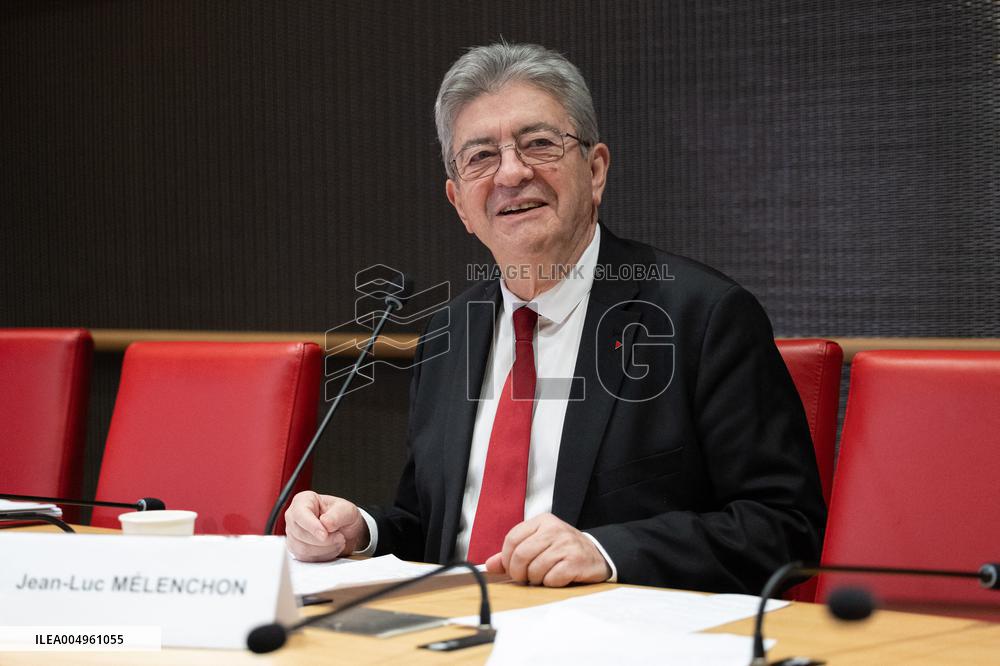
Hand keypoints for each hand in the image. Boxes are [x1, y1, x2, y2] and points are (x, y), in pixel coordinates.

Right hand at [283, 491, 368, 561]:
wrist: (346, 531)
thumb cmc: (343, 516)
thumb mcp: (348, 511)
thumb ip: (338, 515)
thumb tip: (325, 522)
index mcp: (304, 500)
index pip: (300, 514)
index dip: (312, 526)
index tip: (325, 534)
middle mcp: (294, 516)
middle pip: (300, 534)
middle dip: (324, 540)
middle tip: (340, 537)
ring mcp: (293, 534)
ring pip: (302, 548)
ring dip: (324, 549)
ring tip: (337, 542)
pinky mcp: (296, 549)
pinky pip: (305, 558)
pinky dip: (321, 556)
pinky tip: (331, 549)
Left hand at [483, 513, 610, 586]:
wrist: (597, 555)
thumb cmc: (563, 550)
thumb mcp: (539, 544)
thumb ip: (513, 553)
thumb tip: (490, 565)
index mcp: (542, 521)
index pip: (512, 539)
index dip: (507, 558)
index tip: (512, 567)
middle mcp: (554, 529)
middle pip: (521, 555)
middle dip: (519, 573)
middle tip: (526, 577)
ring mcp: (566, 544)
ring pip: (535, 569)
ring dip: (536, 579)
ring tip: (544, 576)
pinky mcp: (576, 561)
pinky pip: (551, 578)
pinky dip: (550, 583)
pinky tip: (557, 578)